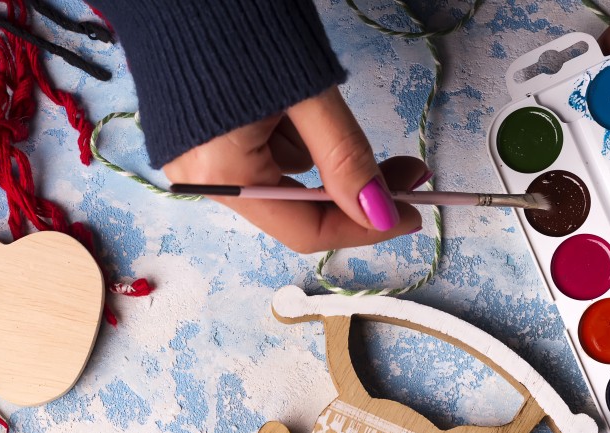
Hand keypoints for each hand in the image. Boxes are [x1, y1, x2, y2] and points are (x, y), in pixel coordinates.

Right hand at [163, 86, 427, 252]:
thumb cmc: (239, 24)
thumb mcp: (308, 93)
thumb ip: (344, 156)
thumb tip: (380, 212)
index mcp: (222, 176)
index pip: (307, 230)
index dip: (365, 227)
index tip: (412, 211)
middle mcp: (203, 180)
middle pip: (294, 212)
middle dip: (350, 192)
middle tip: (404, 169)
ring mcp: (197, 161)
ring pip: (283, 181)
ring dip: (320, 161)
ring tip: (321, 107)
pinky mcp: (200, 140)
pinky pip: (262, 157)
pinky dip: (292, 141)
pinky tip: (292, 104)